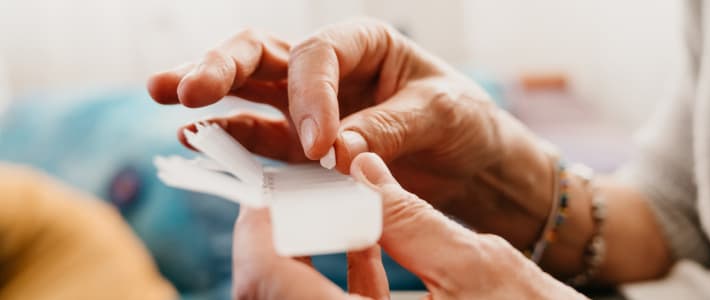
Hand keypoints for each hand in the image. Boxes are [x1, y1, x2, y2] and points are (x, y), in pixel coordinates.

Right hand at [147, 20, 560, 249]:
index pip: (319, 55)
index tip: (321, 144)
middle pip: (263, 54)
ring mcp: (309, 106)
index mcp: (364, 43)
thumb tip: (336, 152)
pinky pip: (261, 139)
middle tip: (186, 88)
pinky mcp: (303, 146)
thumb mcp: (441, 115)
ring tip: (166, 98)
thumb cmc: (463, 122)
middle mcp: (330, 69)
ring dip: (207, 95)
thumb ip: (389, 128)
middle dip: (222, 67)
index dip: (311, 95)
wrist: (472, 162)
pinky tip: (198, 140)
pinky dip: (232, 141)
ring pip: (248, 90)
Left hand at [232, 153, 585, 298]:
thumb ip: (411, 218)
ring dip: (311, 251)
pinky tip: (368, 238)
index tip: (272, 187)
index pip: (273, 282)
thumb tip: (361, 166)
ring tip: (334, 202)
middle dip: (282, 237)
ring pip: (304, 299)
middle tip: (299, 191)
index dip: (262, 228)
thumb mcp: (479, 267)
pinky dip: (343, 277)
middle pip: (276, 292)